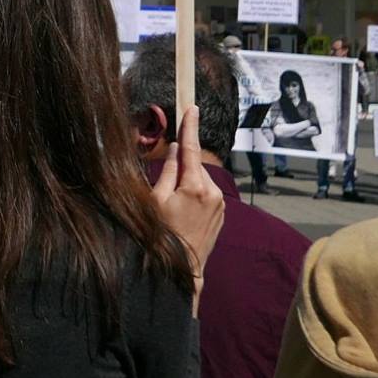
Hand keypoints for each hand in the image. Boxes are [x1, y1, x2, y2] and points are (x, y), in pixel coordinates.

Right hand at [149, 105, 224, 277]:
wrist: (182, 269)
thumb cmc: (162, 235)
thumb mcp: (156, 201)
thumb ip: (168, 172)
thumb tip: (178, 150)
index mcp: (195, 186)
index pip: (192, 149)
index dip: (190, 127)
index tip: (192, 108)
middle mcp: (213, 192)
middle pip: (195, 166)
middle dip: (182, 168)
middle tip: (166, 190)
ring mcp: (220, 204)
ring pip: (201, 180)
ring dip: (188, 184)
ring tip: (175, 208)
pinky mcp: (222, 213)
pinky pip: (207, 194)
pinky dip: (195, 195)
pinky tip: (184, 214)